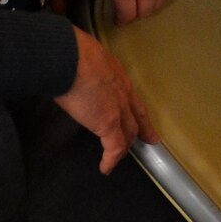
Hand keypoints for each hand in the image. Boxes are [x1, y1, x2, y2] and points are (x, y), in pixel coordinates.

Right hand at [56, 26, 160, 173]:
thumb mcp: (87, 59)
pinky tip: (106, 167)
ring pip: (127, 133)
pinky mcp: (109, 124)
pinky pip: (114, 147)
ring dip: (124, 147)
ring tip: (119, 157)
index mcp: (119, 77)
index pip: (132, 98)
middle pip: (136, 117)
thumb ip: (89, 70)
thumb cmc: (72, 54)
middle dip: (143, 130)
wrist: (70, 58)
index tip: (143, 116)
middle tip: (150, 140)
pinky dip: (111, 159)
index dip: (138, 109)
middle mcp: (124, 94)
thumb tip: (75, 73)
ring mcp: (119, 109)